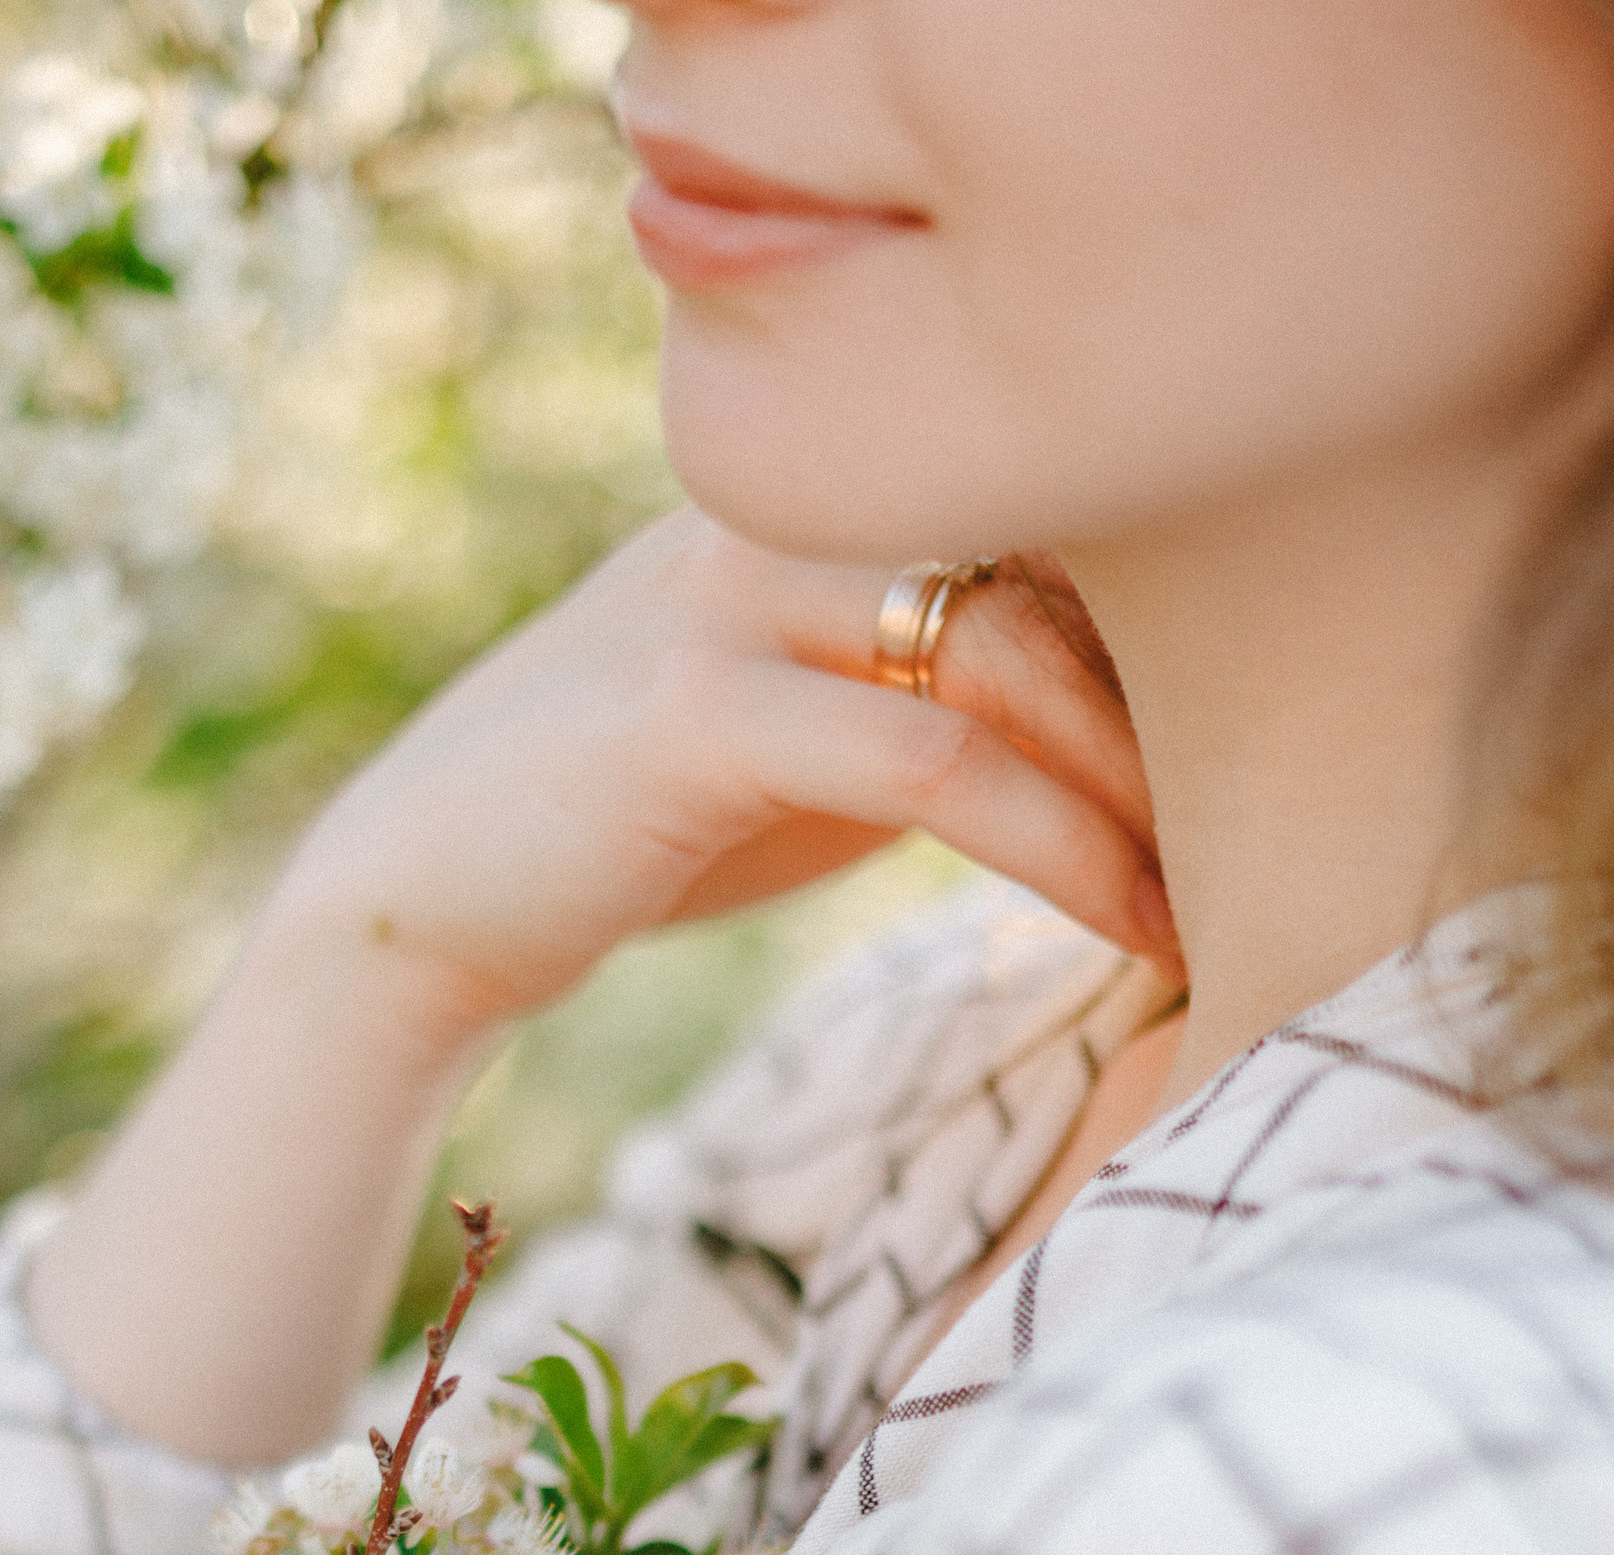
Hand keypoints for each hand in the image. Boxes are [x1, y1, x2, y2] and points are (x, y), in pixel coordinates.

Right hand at [264, 512, 1173, 1031]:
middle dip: (1176, 700)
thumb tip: (1104, 728)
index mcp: (807, 504)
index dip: (1166, 632)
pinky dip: (1056, 844)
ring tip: (1212, 888)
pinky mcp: (694, 713)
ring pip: (1004, 647)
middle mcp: (774, 515)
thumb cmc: (618, 834)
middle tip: (1271, 816)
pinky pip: (933, 758)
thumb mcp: (798, 739)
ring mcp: (728, 600)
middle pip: (1050, 558)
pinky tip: (1127, 919)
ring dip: (1133, 778)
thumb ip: (923, 691)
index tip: (1248, 752)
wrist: (414, 901)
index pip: (1041, 514)